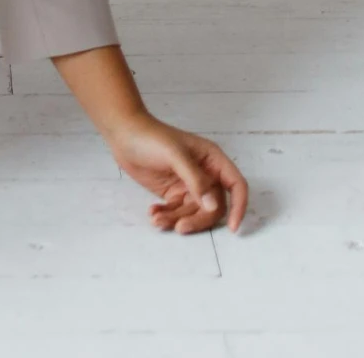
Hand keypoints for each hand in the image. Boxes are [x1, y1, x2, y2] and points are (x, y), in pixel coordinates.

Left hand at [106, 110, 247, 234]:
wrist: (123, 135)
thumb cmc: (151, 138)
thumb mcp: (175, 155)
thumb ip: (195, 180)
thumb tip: (213, 206)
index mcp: (212, 160)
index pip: (236, 185)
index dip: (239, 207)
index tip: (233, 228)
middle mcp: (204, 174)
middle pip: (213, 207)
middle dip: (197, 220)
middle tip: (179, 227)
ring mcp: (188, 185)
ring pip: (193, 213)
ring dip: (176, 220)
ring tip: (156, 218)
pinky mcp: (173, 193)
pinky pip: (177, 213)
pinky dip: (167, 217)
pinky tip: (153, 213)